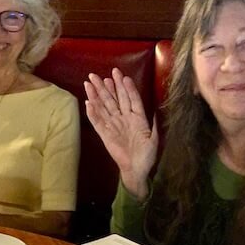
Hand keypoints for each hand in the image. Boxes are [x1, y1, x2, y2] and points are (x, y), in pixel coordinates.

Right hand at [85, 67, 158, 197]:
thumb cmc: (148, 156)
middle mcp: (124, 119)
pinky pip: (97, 122)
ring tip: (90, 82)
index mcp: (137, 118)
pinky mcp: (105, 135)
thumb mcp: (155, 139)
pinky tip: (88, 102)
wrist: (137, 170)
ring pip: (104, 107)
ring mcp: (113, 126)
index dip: (127, 88)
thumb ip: (154, 124)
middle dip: (107, 86)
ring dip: (97, 94)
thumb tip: (156, 109)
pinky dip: (92, 113)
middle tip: (99, 74)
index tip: (122, 76)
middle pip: (114, 99)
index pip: (131, 99)